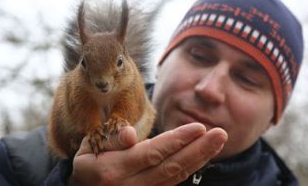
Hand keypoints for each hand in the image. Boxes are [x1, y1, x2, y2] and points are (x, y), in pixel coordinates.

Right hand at [69, 123, 227, 185]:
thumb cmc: (87, 165)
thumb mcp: (89, 148)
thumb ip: (111, 139)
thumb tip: (131, 134)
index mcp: (114, 171)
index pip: (152, 154)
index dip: (177, 141)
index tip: (199, 127)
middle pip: (170, 167)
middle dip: (198, 150)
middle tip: (220, 133)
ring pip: (176, 176)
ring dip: (199, 159)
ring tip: (217, 142)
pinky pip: (173, 182)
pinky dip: (190, 168)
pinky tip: (203, 155)